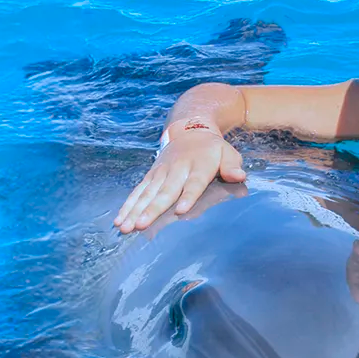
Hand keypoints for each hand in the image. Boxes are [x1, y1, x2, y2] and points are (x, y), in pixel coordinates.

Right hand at [113, 131, 245, 231]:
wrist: (191, 130)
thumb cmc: (213, 150)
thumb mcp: (228, 153)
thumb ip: (232, 165)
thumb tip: (239, 176)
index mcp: (199, 165)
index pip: (194, 183)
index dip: (188, 196)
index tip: (181, 211)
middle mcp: (177, 169)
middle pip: (165, 191)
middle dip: (152, 209)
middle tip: (141, 225)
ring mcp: (161, 172)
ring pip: (147, 193)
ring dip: (135, 211)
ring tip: (125, 227)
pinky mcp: (151, 176)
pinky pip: (138, 192)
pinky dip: (128, 206)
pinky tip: (120, 221)